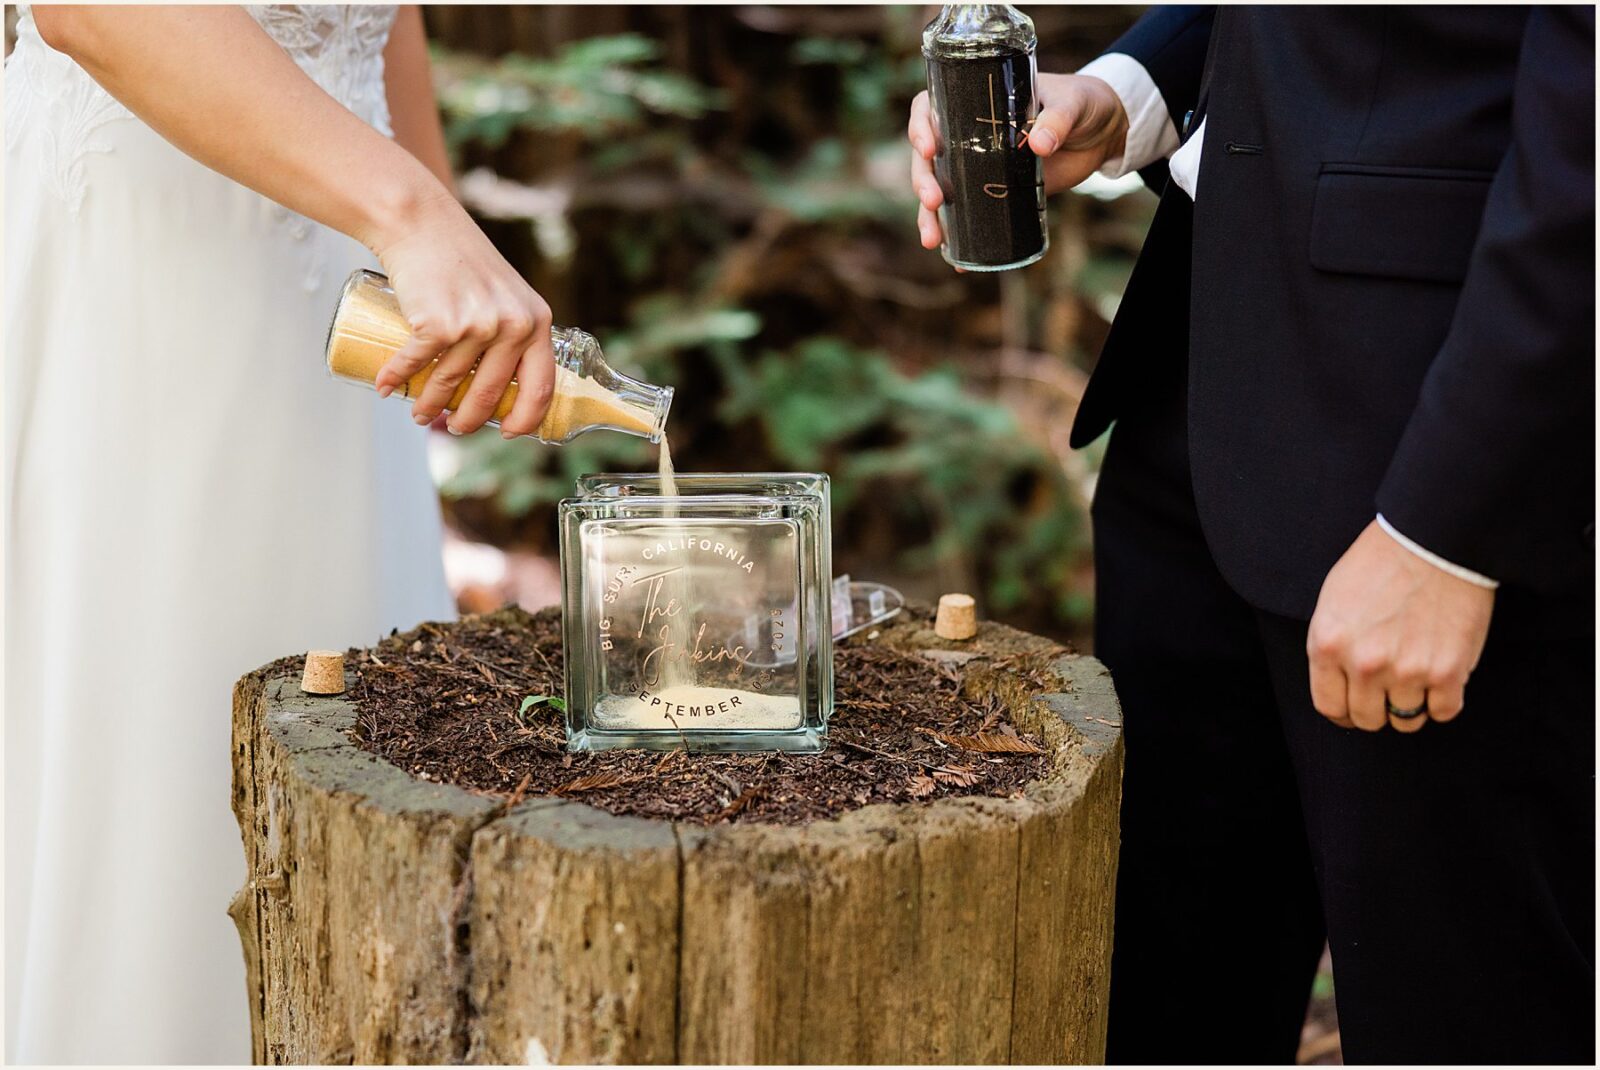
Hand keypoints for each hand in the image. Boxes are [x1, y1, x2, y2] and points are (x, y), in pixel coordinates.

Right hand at [368, 190, 554, 437]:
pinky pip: (415, 364)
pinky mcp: (439, 324)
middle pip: (489, 395)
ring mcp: (476, 326)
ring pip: (449, 384)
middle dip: (468, 421)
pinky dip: (395, 379)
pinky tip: (387, 388)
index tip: (508, 432)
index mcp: (536, 322)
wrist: (422, 222)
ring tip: (419, 413)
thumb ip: (513, 329)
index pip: (540, 388)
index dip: (525, 419)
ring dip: (429, 406)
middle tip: (453, 426)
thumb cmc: (461, 259)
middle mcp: (512, 326)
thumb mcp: (506, 294)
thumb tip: (504, 384)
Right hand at [907, 73, 1129, 250]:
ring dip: (930, 217)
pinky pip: (970, 218)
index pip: (929, 108)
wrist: (1103, 132)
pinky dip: (960, 241)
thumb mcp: (1072, 103)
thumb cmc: (1082, 102)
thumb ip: (1058, 119)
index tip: (928, 148)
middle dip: (923, 181)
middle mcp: (968, 137)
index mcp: (974, 103)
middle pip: (927, 158)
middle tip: (933, 200)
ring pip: (941, 191)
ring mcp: (979, 169)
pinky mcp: (997, 196)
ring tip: (932, 240)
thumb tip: (1040, 145)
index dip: (919, 126)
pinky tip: (956, 262)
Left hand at [1307, 520, 1494, 732]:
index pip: (1329, 706)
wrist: (1432, 540)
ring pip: (1405, 720)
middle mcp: (1363, 664)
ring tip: (1416, 680)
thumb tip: (1337, 683)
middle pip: (1367, 718)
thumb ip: (1331, 646)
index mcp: (1327, 645)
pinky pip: (1443, 712)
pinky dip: (1443, 702)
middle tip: (1387, 692)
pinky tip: (1441, 680)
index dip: (1343, 711)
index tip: (1354, 707)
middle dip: (1376, 709)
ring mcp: (1406, 671)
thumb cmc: (1381, 563)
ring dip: (1410, 706)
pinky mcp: (1447, 672)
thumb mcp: (1333, 600)